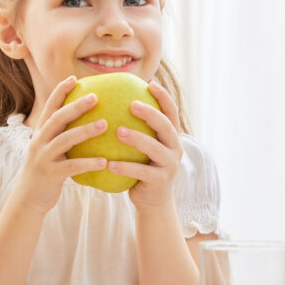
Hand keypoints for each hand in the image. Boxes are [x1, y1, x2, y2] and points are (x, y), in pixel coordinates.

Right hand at [10, 76, 108, 215]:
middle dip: (75, 106)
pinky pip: (72, 167)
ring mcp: (43, 158)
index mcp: (40, 134)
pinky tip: (104, 162)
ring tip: (104, 124)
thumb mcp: (50, 150)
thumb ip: (63, 136)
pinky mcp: (50, 175)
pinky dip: (88, 163)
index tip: (74, 78)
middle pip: (57, 119)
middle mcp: (39, 142)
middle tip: (95, 96)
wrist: (28, 199)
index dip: (60, 92)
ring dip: (84, 130)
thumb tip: (88, 122)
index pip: (50, 107)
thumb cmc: (46, 172)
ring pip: (64, 140)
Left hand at [109, 81, 182, 209]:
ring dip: (137, 138)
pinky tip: (110, 164)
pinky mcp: (159, 181)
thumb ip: (135, 128)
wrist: (152, 200)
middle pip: (166, 126)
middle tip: (131, 104)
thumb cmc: (141, 166)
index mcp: (171, 137)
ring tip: (118, 131)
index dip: (164, 97)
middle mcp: (175, 148)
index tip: (150, 84)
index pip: (171, 112)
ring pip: (155, 148)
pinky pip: (142, 172)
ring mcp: (169, 165)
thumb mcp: (143, 147)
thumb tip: (112, 103)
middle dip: (150, 114)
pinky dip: (126, 167)